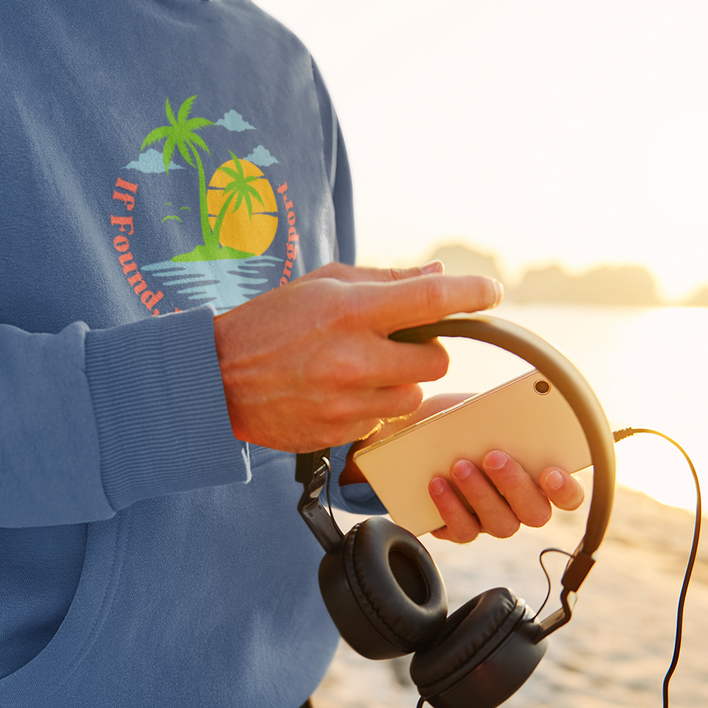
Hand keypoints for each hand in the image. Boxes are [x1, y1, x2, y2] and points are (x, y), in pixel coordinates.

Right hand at [213, 262, 503, 451]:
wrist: (217, 379)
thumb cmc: (271, 323)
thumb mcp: (322, 284)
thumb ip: (385, 281)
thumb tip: (438, 275)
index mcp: (351, 310)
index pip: (432, 299)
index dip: (471, 293)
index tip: (490, 291)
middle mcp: (354, 357)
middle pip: (437, 360)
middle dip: (424, 351)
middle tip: (394, 342)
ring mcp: (347, 400)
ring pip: (413, 394)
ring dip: (399, 382)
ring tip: (359, 369)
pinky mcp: (340, 432)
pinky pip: (382, 419)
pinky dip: (372, 406)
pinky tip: (338, 393)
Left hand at [339, 393, 586, 542]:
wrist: (414, 432)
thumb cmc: (460, 421)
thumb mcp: (483, 410)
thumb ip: (505, 417)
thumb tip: (517, 413)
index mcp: (539, 476)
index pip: (569, 496)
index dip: (566, 490)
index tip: (551, 473)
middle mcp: (521, 505)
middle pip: (535, 513)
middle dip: (515, 485)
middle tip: (493, 457)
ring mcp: (493, 520)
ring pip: (502, 525)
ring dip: (480, 494)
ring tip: (459, 466)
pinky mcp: (461, 528)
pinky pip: (463, 531)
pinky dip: (450, 508)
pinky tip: (437, 484)